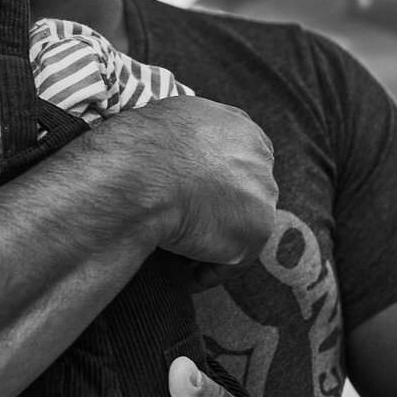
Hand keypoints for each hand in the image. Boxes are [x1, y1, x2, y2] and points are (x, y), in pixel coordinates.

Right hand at [98, 96, 277, 277]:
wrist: (138, 175)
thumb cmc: (135, 147)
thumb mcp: (164, 120)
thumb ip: (187, 133)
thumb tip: (176, 151)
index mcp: (236, 124)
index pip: (241, 153)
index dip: (219, 177)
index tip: (197, 194)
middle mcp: (257, 155)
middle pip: (247, 189)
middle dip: (223, 209)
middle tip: (188, 226)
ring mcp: (261, 194)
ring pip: (241, 225)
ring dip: (215, 240)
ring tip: (182, 258)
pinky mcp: (254, 231)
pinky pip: (233, 260)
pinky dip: (209, 271)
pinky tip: (186, 277)